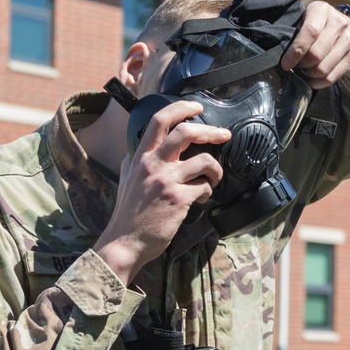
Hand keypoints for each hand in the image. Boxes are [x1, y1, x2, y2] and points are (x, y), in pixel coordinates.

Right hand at [94, 100, 228, 284]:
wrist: (125, 242)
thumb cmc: (128, 215)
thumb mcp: (126, 181)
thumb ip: (133, 164)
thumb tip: (135, 152)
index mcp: (139, 158)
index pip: (158, 120)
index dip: (180, 108)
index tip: (197, 107)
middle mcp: (151, 165)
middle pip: (185, 133)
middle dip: (211, 131)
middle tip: (224, 135)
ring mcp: (165, 181)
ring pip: (203, 160)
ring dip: (215, 169)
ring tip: (214, 178)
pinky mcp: (178, 199)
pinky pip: (204, 186)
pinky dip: (208, 190)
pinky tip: (202, 197)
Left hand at [281, 1, 349, 88]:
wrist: (345, 25)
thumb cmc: (317, 23)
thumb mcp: (306, 18)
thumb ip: (296, 32)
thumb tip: (282, 56)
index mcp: (322, 10)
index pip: (310, 33)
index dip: (296, 51)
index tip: (285, 64)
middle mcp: (339, 23)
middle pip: (317, 54)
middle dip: (302, 64)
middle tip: (296, 65)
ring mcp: (348, 41)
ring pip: (324, 69)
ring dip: (309, 74)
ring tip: (304, 70)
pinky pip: (332, 78)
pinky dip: (318, 82)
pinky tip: (311, 79)